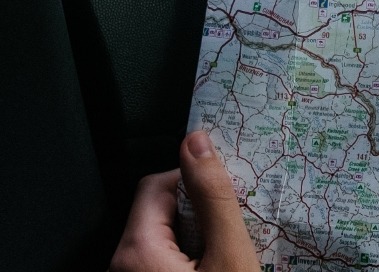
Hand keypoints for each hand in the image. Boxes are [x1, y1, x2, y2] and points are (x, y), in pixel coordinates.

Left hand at [109, 131, 258, 271]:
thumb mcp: (230, 255)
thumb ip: (213, 199)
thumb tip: (197, 143)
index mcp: (136, 252)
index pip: (158, 184)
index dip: (196, 182)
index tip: (228, 196)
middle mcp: (122, 267)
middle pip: (161, 211)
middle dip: (201, 213)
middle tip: (233, 232)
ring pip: (166, 238)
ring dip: (200, 238)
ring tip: (227, 255)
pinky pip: (165, 261)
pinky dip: (192, 258)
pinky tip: (216, 267)